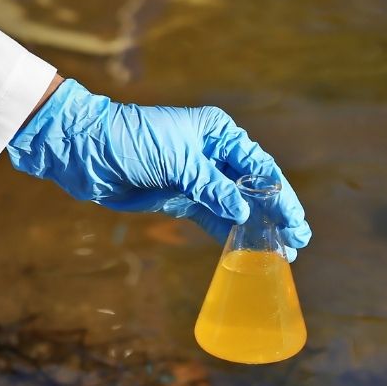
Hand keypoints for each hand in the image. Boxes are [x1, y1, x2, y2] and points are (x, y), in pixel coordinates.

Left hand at [7, 80, 310, 257]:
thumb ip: (212, 186)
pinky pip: (211, 218)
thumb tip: (242, 211)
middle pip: (253, 187)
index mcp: (218, 133)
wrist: (88, 152)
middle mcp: (212, 153)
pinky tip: (247, 251)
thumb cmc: (133, 141)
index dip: (279, 195)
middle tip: (298, 241)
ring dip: (256, 228)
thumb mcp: (178, 161)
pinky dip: (228, 233)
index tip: (295, 221)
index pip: (259, 166)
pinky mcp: (180, 198)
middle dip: (275, 213)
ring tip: (280, 253)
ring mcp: (197, 178)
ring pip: (235, 205)